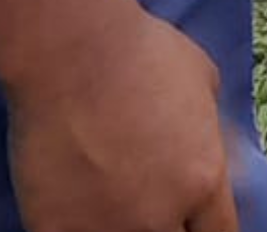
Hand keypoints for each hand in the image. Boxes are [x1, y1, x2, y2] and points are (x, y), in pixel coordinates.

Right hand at [5, 7, 235, 231]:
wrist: (73, 52)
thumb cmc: (142, 52)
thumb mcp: (203, 79)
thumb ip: (209, 126)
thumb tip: (209, 141)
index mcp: (204, 180)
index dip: (206, 227)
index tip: (193, 220)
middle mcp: (161, 216)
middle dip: (168, 227)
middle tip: (149, 208)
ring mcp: (107, 227)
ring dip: (120, 228)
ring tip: (109, 206)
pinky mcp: (57, 230)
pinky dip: (74, 227)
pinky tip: (70, 210)